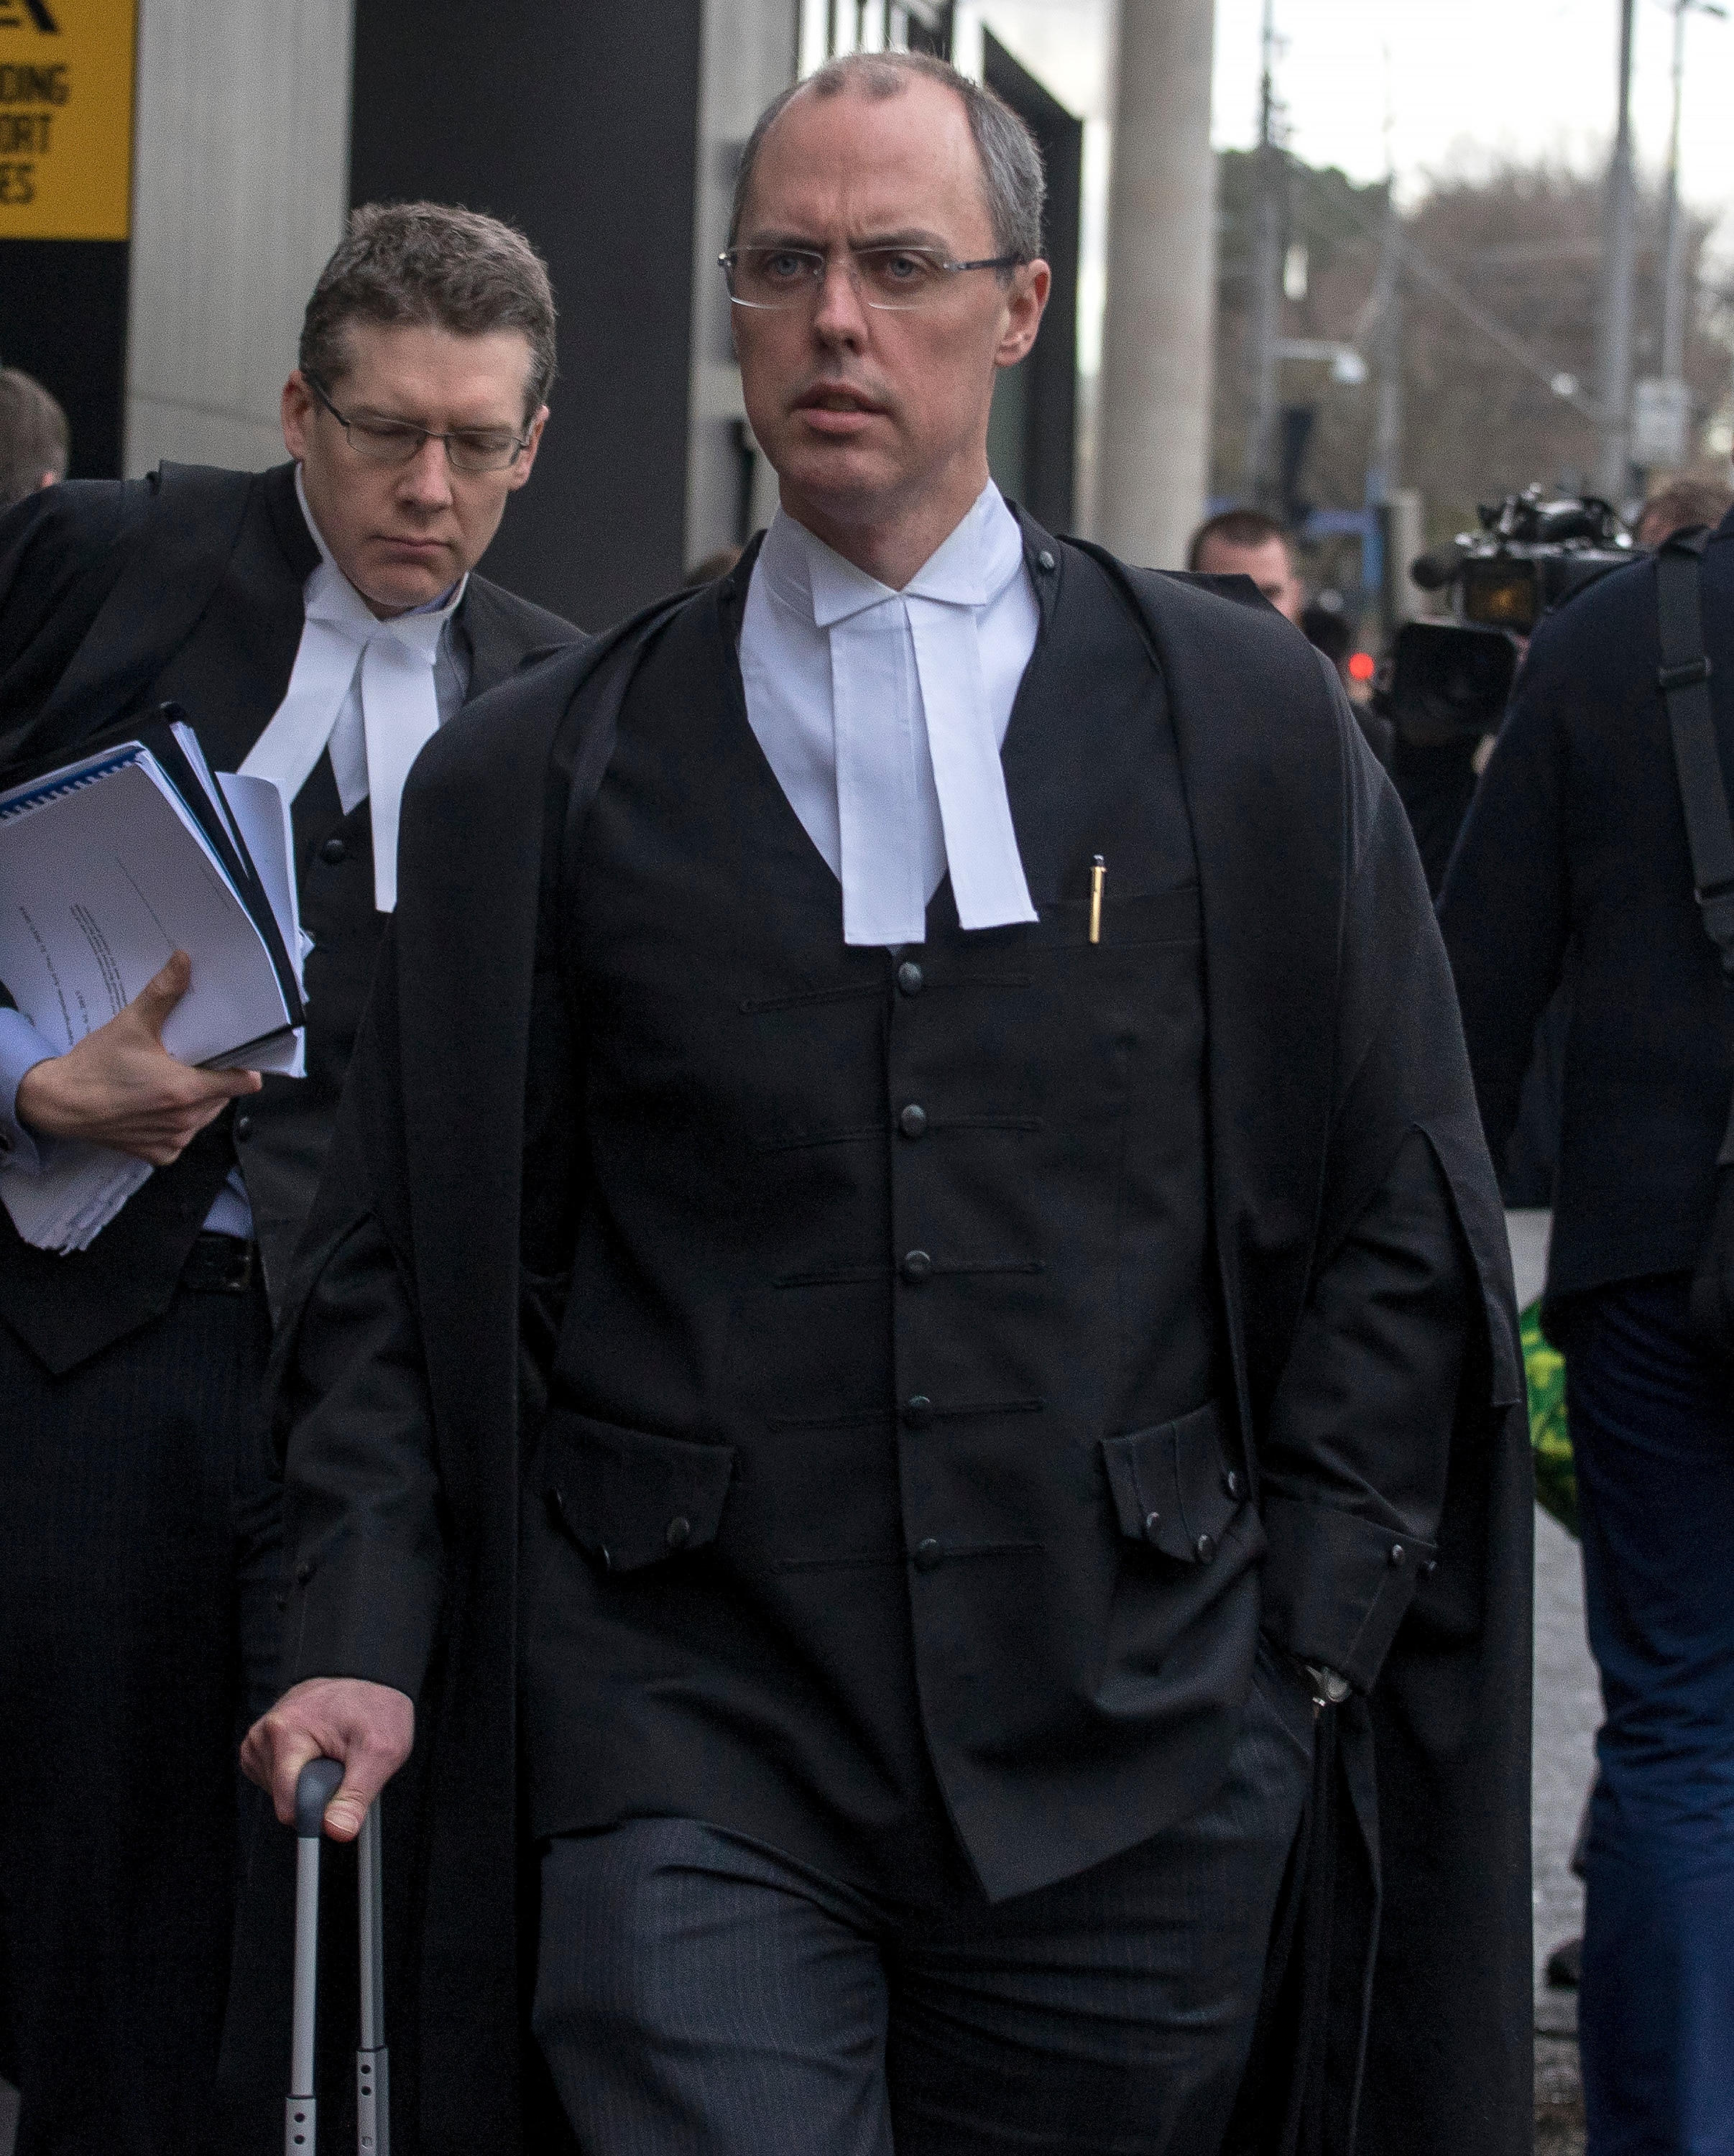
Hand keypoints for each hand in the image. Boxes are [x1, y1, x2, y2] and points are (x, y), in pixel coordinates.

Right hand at [14, 951, 260, 1163]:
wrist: (58, 1103)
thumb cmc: (95, 1066)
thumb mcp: (132, 1024)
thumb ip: (163, 993)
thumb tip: (184, 960)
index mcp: (186, 1090)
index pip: (243, 1083)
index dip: (244, 1067)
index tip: (237, 1054)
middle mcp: (185, 1121)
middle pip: (222, 1097)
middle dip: (213, 1079)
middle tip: (191, 1061)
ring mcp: (173, 1141)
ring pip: (204, 1117)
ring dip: (196, 1101)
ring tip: (172, 1081)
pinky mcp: (160, 1154)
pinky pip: (183, 1136)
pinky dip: (176, 1122)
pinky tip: (157, 1105)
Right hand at [242, 1676, 414, 1841]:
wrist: (370, 1680)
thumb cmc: (377, 1710)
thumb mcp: (381, 1752)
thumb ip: (357, 1795)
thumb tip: (337, 1831)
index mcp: (286, 1731)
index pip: (288, 1803)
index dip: (318, 1813)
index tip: (340, 1805)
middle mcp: (264, 1733)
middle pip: (284, 1798)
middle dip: (316, 1792)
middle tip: (342, 1764)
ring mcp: (259, 1739)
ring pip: (279, 1792)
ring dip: (308, 1783)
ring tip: (330, 1754)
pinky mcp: (260, 1745)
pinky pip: (275, 1781)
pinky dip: (298, 1775)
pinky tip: (316, 1755)